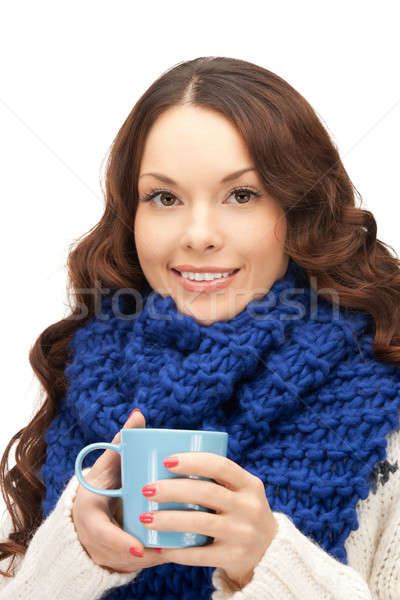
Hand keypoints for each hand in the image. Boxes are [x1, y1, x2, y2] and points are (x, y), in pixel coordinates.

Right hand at [72, 410, 165, 572]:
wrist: (87, 512)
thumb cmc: (102, 484)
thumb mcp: (107, 465)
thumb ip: (121, 443)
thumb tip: (139, 415)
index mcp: (89, 514)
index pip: (100, 533)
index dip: (119, 542)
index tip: (139, 547)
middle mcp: (93, 539)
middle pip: (119, 554)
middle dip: (144, 554)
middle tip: (168, 549)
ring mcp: (104, 555)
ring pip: (130, 564)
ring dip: (152, 560)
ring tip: (177, 551)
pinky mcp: (116, 563)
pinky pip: (136, 567)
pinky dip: (154, 562)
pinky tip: (175, 555)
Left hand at [140, 453, 277, 586]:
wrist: (270, 555)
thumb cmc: (243, 515)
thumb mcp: (242, 492)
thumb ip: (218, 479)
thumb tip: (170, 460)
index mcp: (249, 484)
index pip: (221, 465)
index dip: (193, 461)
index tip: (167, 460)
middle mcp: (249, 507)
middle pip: (207, 493)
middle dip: (173, 490)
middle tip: (148, 489)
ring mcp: (243, 533)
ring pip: (201, 522)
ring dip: (169, 520)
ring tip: (145, 518)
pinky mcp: (235, 557)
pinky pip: (200, 554)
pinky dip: (177, 550)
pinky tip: (159, 546)